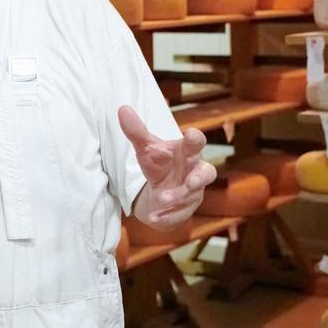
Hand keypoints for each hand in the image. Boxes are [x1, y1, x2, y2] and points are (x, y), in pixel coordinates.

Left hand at [119, 105, 215, 228]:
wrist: (161, 193)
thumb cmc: (160, 163)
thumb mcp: (146, 148)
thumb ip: (136, 131)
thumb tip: (122, 109)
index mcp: (187, 152)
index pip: (196, 143)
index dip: (195, 139)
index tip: (191, 134)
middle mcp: (194, 172)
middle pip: (206, 172)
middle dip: (200, 177)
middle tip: (192, 181)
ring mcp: (192, 193)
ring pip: (191, 196)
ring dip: (177, 198)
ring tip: (162, 199)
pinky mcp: (183, 210)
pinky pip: (177, 215)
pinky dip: (165, 216)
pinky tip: (152, 218)